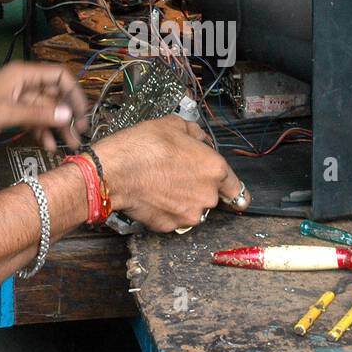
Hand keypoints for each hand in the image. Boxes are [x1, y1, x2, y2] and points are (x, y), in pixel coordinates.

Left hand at [0, 61, 87, 151]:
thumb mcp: (5, 113)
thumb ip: (38, 114)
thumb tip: (67, 115)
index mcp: (22, 74)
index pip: (60, 76)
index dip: (74, 94)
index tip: (82, 115)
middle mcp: (22, 84)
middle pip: (55, 95)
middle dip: (67, 114)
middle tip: (78, 135)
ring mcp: (16, 100)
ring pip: (45, 111)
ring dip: (57, 127)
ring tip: (68, 145)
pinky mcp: (10, 114)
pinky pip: (33, 121)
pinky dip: (42, 132)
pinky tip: (48, 146)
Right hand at [93, 116, 246, 232]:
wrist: (115, 171)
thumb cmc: (143, 147)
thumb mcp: (174, 125)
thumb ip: (195, 134)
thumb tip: (200, 140)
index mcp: (214, 170)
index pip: (237, 188)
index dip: (231, 189)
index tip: (231, 193)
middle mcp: (207, 196)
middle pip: (211, 197)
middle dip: (198, 189)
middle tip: (178, 176)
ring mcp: (189, 214)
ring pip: (192, 210)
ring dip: (183, 201)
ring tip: (162, 185)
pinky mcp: (170, 227)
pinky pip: (173, 219)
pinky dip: (166, 211)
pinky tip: (153, 195)